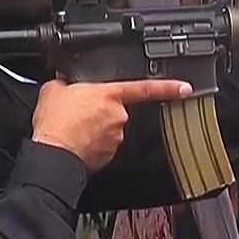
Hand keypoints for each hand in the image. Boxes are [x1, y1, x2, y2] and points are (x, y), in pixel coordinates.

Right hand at [32, 78, 193, 172]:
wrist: (52, 152)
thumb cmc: (55, 122)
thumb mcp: (54, 89)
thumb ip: (67, 83)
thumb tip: (64, 84)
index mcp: (110, 96)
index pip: (146, 89)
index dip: (168, 87)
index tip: (185, 89)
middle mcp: (118, 116)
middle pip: (115, 110)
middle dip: (100, 112)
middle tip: (78, 114)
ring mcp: (115, 137)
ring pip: (108, 129)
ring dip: (95, 129)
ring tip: (73, 129)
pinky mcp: (108, 155)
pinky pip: (102, 146)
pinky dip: (91, 144)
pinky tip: (75, 141)